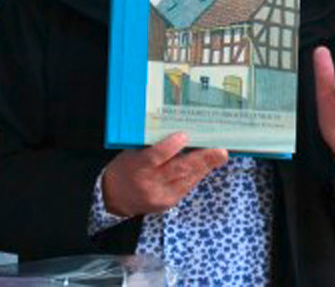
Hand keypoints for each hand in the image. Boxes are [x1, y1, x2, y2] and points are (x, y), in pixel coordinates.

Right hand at [101, 132, 227, 216]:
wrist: (114, 198)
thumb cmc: (125, 168)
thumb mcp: (132, 152)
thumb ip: (153, 145)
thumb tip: (180, 131)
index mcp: (138, 166)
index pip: (156, 156)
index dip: (171, 146)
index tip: (184, 135)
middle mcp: (150, 183)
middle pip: (178, 169)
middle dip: (202, 159)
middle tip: (220, 151)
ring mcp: (161, 195)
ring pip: (187, 179)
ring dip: (206, 166)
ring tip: (220, 155)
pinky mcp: (169, 202)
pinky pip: (187, 186)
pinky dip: (198, 174)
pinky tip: (208, 165)